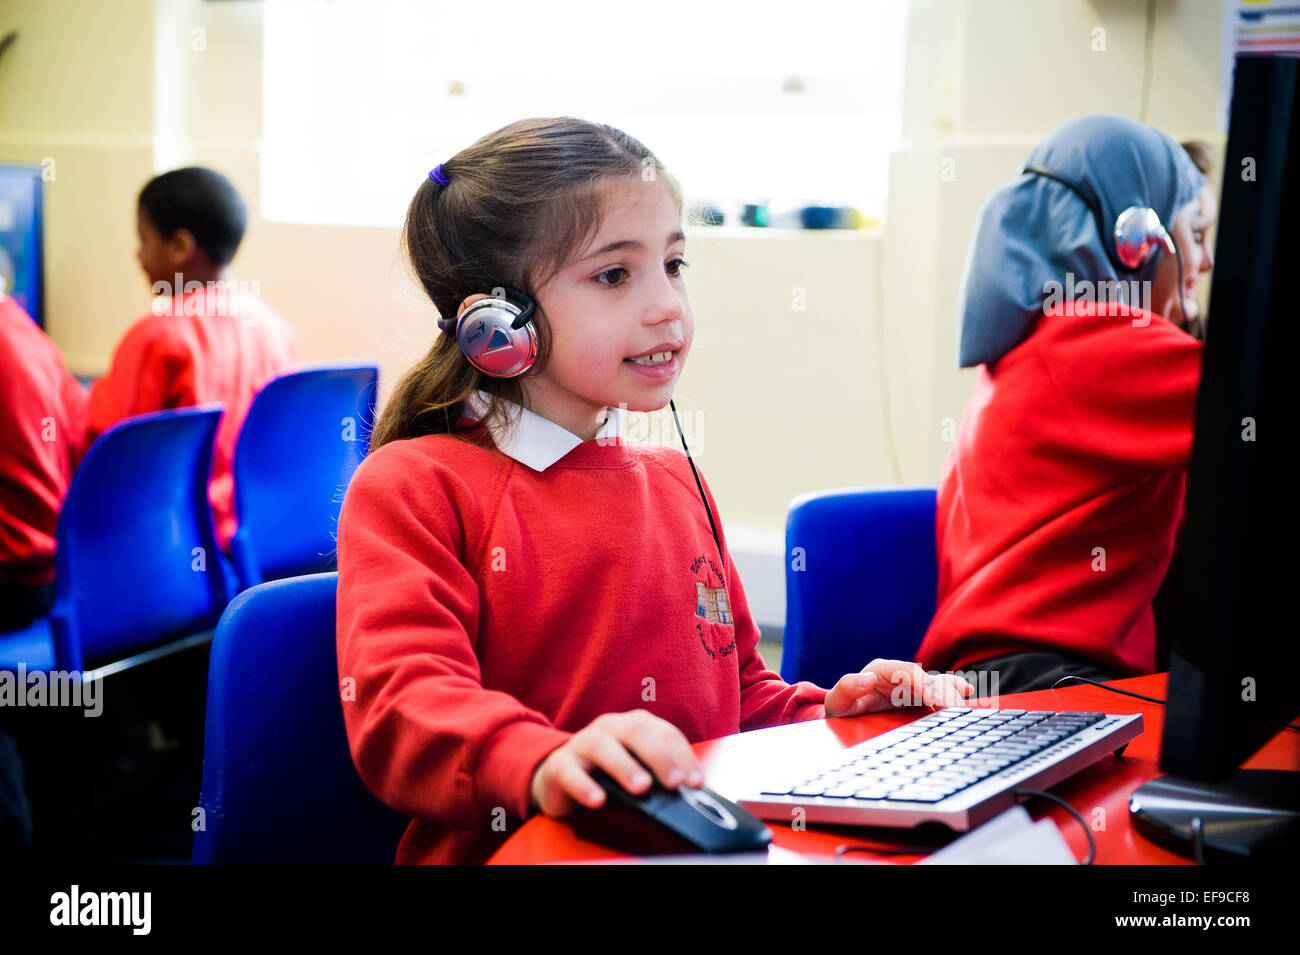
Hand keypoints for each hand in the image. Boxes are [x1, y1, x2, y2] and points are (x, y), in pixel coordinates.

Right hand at [529, 710, 703, 817]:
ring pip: (603, 747)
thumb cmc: (606, 771)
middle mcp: (610, 728)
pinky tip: (598, 800)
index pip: (665, 733)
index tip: (695, 782)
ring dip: (625, 767)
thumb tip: (689, 793)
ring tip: (641, 788)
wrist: (559, 774)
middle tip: (673, 783)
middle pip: (636, 731)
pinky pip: (570, 772)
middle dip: (659, 757)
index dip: (683, 756)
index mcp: (634, 725)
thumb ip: (659, 773)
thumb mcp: (637, 767)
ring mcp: (582, 743)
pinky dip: (585, 786)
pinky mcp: (559, 765)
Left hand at [823, 659, 973, 717]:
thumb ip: (848, 687)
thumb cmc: (841, 707)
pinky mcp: (916, 697)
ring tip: (965, 699)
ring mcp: (909, 685)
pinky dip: (952, 692)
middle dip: (942, 690)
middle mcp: (898, 674)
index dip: (923, 683)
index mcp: (881, 670)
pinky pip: (938, 692)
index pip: (907, 672)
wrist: (846, 716)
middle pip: (926, 678)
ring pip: (935, 684)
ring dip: (951, 691)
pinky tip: (966, 694)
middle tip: (956, 708)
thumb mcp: (838, 701)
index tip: (936, 699)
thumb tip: (867, 678)